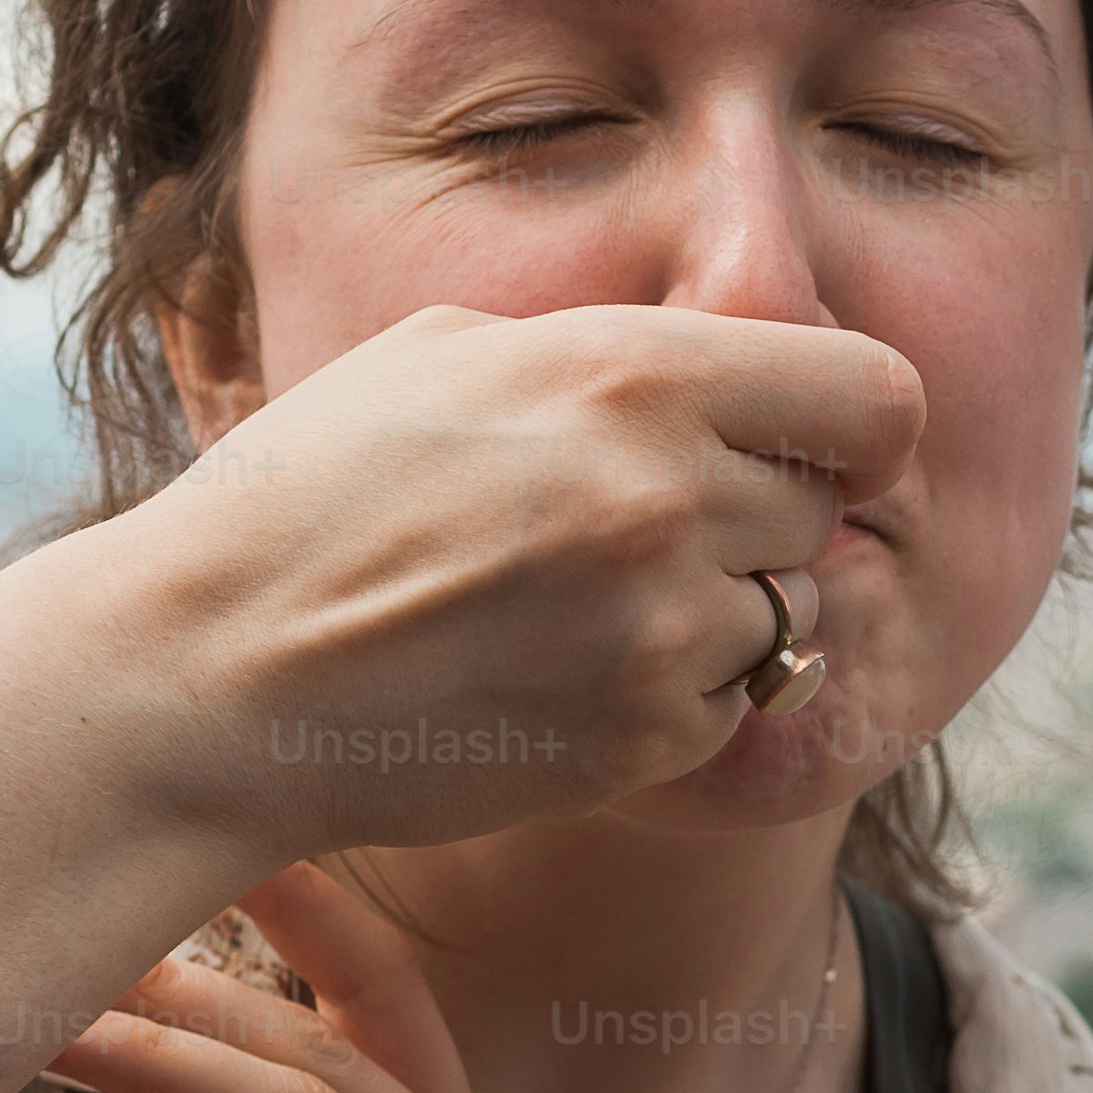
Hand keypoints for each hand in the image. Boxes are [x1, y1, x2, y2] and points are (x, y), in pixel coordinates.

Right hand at [97, 300, 912, 868]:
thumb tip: (728, 367)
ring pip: (786, 615)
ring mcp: (663, 630)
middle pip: (821, 510)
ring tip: (581, 606)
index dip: (851, 426)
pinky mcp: (646, 737)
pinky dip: (672, 695)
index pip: (875, 396)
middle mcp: (669, 498)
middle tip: (635, 532)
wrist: (216, 672)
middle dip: (755, 517)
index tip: (803, 445)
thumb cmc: (312, 496)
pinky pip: (728, 704)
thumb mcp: (447, 355)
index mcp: (630, 376)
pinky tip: (561, 673)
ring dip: (717, 612)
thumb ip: (608, 355)